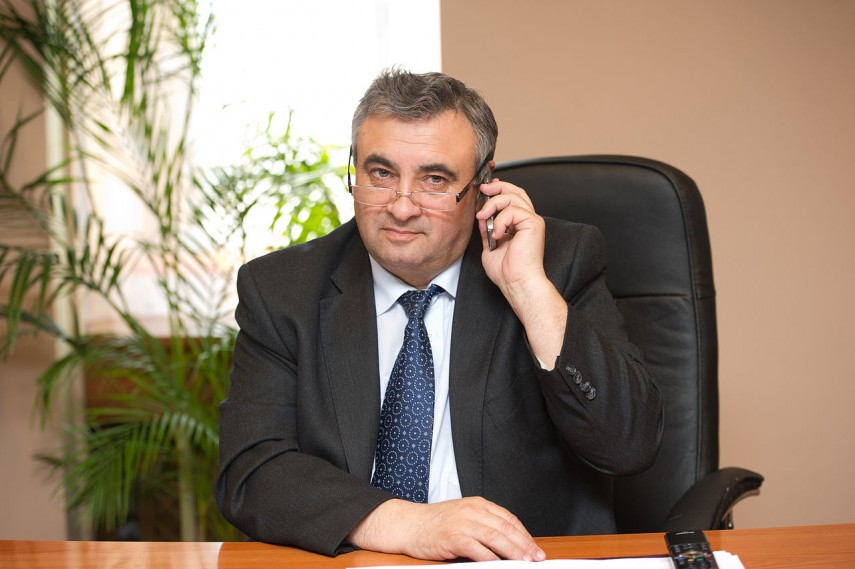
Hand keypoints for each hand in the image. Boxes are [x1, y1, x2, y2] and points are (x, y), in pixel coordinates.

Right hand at [347, 497, 545, 561]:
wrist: (408, 523)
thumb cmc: (435, 523)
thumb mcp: (463, 516)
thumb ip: (484, 525)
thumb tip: (509, 542)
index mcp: (477, 503)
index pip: (508, 518)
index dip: (524, 534)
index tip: (534, 548)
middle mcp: (472, 510)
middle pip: (505, 528)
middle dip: (524, 544)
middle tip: (536, 557)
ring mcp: (462, 522)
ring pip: (495, 537)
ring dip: (513, 552)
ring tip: (524, 562)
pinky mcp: (452, 536)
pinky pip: (476, 548)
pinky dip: (490, 558)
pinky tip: (499, 565)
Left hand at [476, 179, 566, 365]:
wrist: (516, 282)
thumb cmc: (507, 271)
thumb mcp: (489, 245)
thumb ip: (486, 229)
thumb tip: (481, 215)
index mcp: (519, 224)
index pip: (512, 197)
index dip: (499, 189)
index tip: (484, 190)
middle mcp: (527, 220)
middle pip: (516, 190)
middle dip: (497, 187)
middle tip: (483, 190)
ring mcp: (532, 220)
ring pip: (513, 197)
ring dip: (493, 204)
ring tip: (483, 217)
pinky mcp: (533, 223)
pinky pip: (513, 211)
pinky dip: (500, 220)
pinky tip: (497, 234)